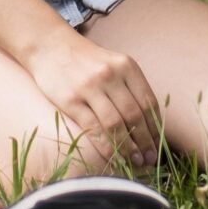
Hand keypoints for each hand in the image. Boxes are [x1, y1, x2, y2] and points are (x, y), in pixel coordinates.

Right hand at [26, 32, 163, 169]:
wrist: (50, 46)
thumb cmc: (86, 60)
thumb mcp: (113, 64)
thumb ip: (130, 87)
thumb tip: (148, 125)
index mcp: (126, 66)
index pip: (148, 102)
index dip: (155, 128)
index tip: (157, 146)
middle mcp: (110, 75)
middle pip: (134, 115)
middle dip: (144, 142)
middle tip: (148, 160)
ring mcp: (89, 87)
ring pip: (116, 124)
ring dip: (127, 147)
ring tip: (134, 161)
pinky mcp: (71, 100)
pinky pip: (93, 128)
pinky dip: (106, 146)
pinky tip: (113, 157)